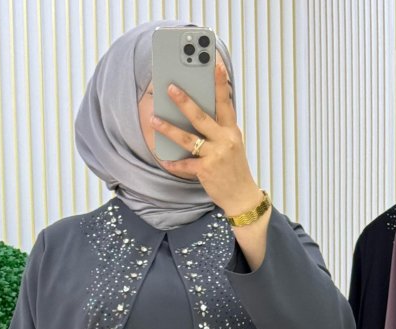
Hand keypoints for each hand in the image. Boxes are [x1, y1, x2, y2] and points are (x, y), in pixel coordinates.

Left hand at [150, 60, 262, 218]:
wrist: (242, 197)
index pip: (226, 102)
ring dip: (168, 129)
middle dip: (185, 101)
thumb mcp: (232, 144)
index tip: (216, 65)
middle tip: (170, 88)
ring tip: (154, 119)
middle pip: (202, 117)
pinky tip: (163, 159)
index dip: (221, 83)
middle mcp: (225, 140)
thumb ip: (219, 129)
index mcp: (232, 131)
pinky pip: (185, 165)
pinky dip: (173, 163)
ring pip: (188, 139)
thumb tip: (197, 112)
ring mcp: (216, 156)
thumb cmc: (234, 168)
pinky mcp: (206, 171)